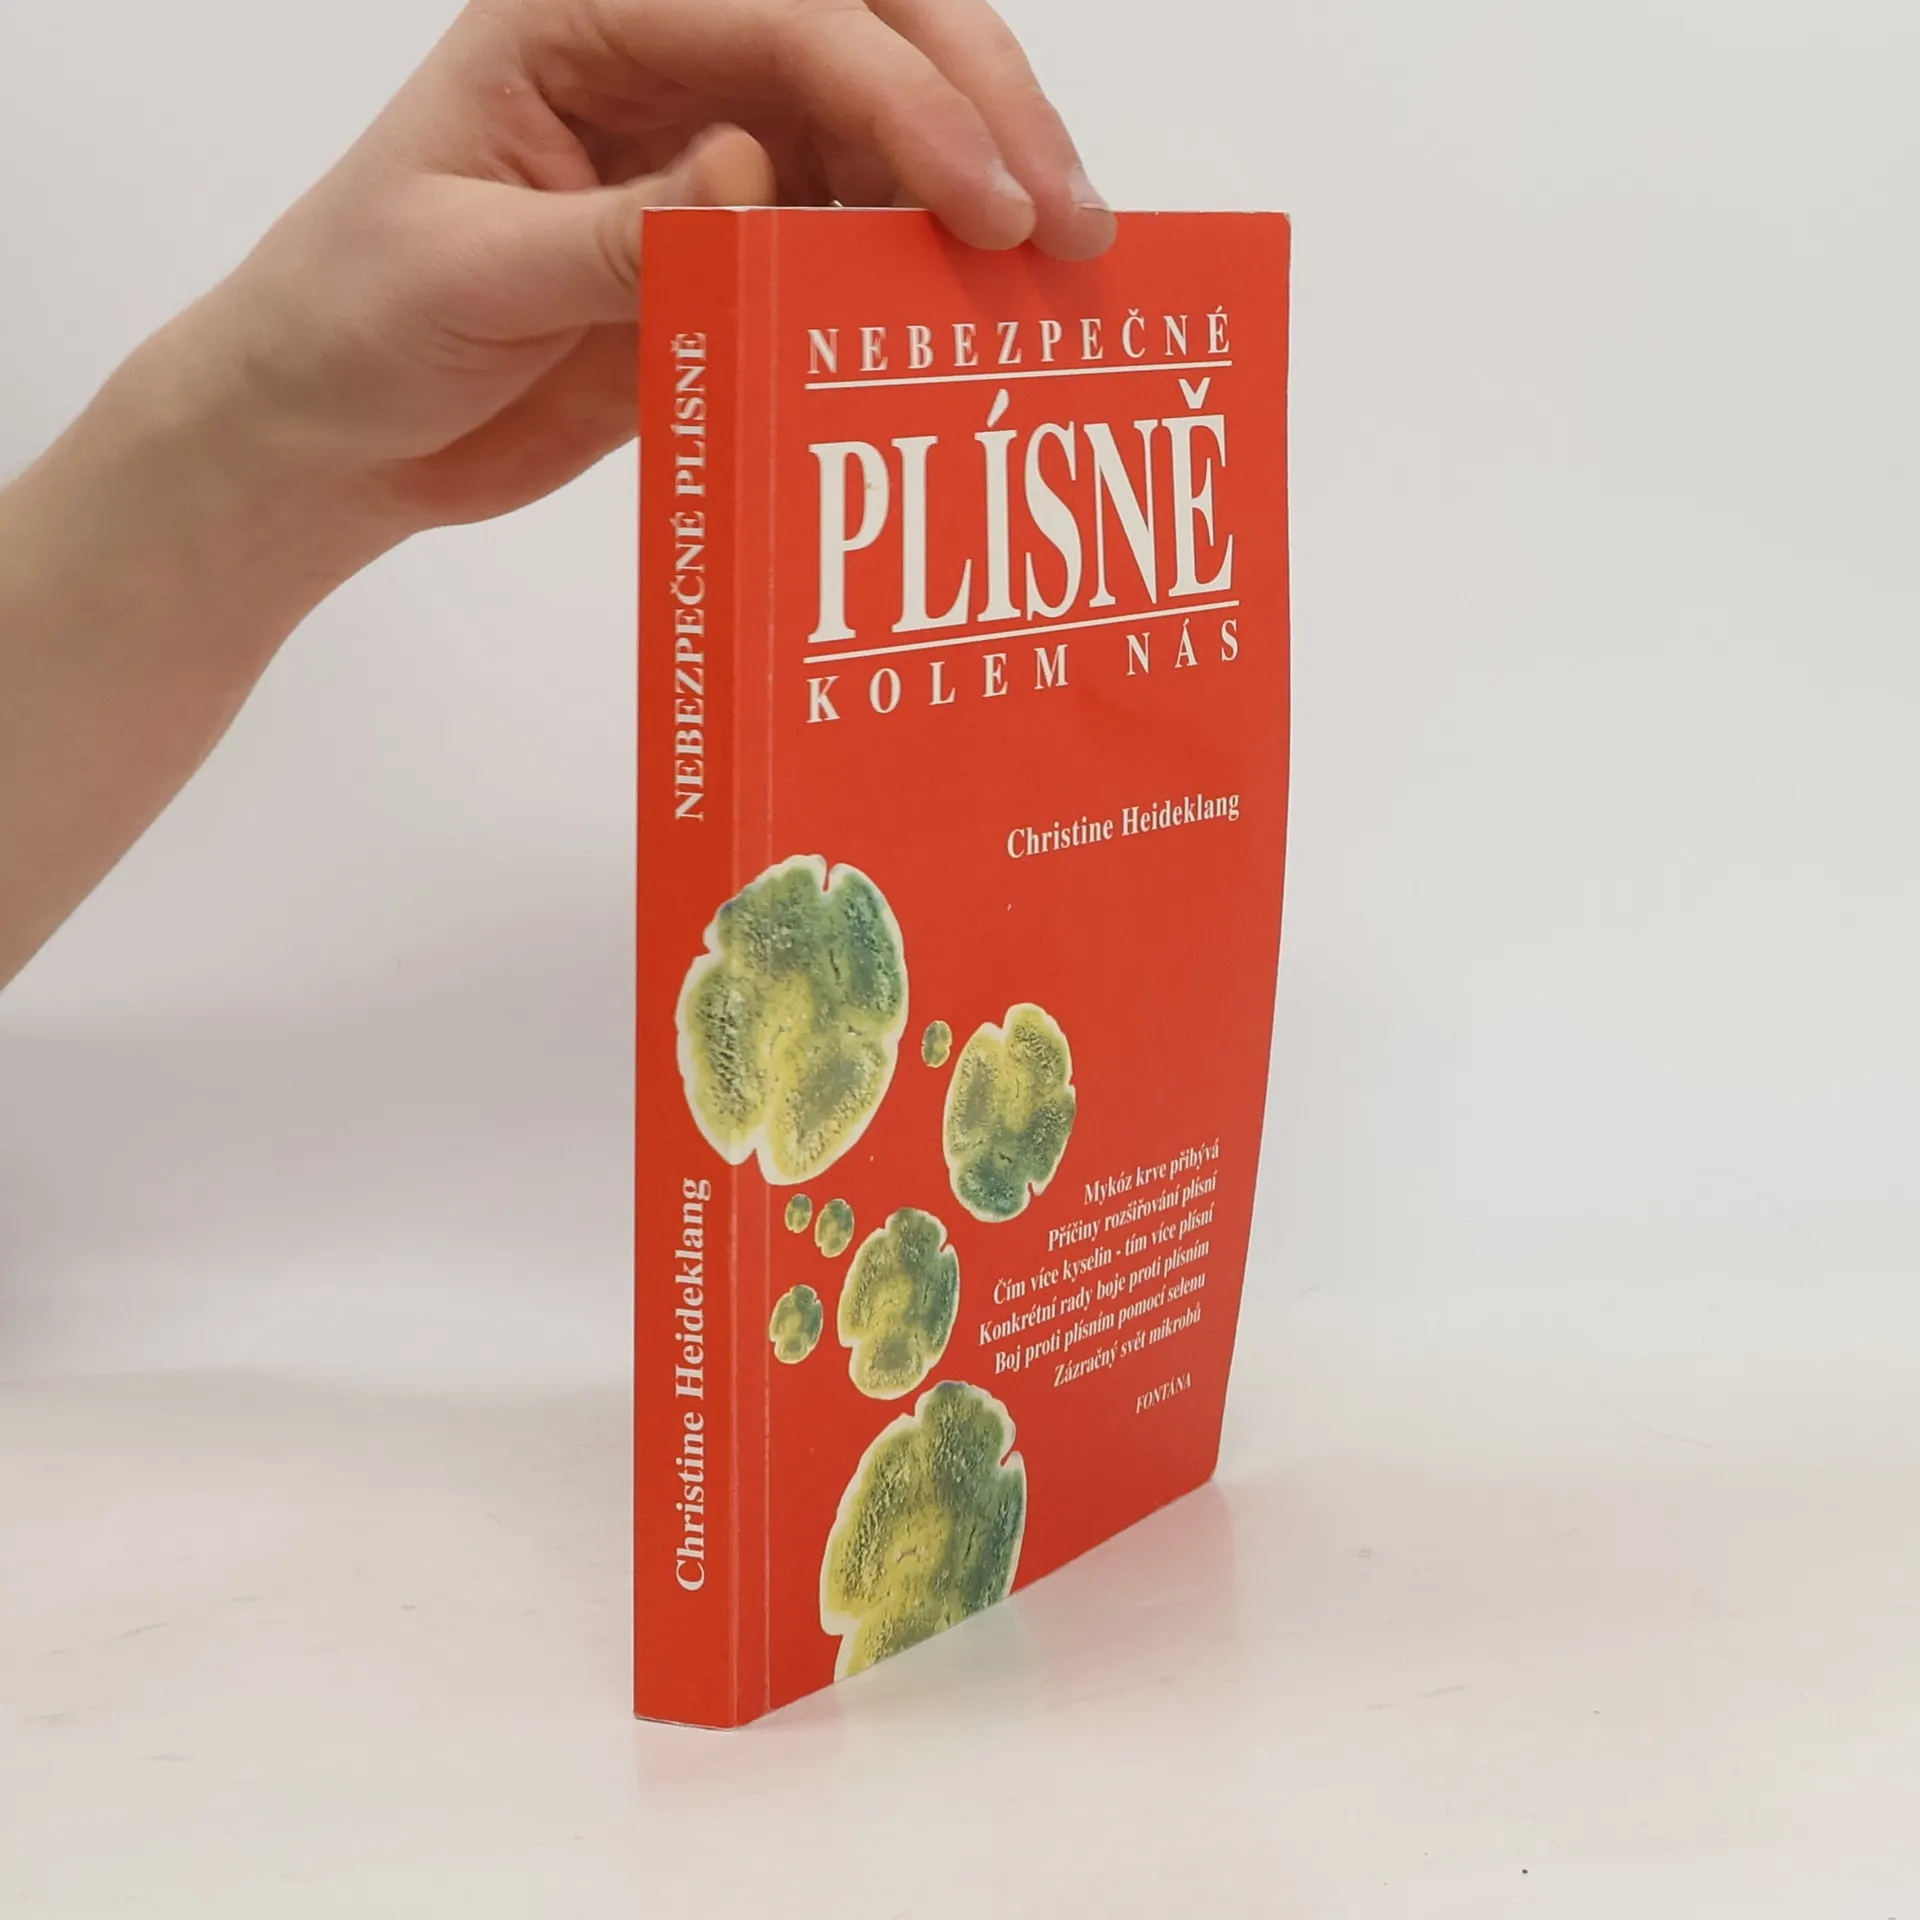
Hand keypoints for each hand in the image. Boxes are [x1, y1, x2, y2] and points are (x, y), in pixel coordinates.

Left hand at [175, 0, 1115, 537]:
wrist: (341, 431)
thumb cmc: (356, 321)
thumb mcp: (460, 272)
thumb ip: (611, 230)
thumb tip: (753, 174)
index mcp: (587, 16)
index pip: (785, 18)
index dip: (902, 97)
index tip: (986, 200)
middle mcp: (672, 60)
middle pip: (872, 31)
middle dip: (986, 107)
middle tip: (1069, 223)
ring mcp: (717, 147)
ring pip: (890, 129)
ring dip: (980, 191)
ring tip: (1058, 285)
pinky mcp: (740, 243)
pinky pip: (859, 235)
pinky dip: (926, 271)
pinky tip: (980, 321)